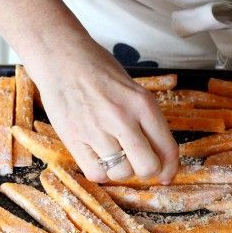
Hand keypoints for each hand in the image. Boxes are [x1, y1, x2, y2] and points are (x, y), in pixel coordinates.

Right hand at [25, 37, 178, 182]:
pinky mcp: (73, 138)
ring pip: (122, 173)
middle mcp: (122, 118)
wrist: (61, 57)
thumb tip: (161, 157)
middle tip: (138, 163)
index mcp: (143, 104)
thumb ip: (148, 121)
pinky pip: (96, 173)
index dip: (170, 168)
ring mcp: (96, 129)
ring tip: (114, 155)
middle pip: (148, 167)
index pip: (167, 148)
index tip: (166, 175)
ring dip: (121, 170)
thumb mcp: (134, 90)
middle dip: (147, 171)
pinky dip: (100, 171)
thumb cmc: (100, 72)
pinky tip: (98, 157)